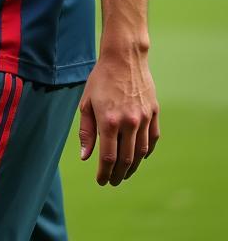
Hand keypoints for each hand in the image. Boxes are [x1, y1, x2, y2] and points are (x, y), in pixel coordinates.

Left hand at [78, 48, 158, 185]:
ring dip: (133, 167)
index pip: (108, 158)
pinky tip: (140, 157)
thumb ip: (86, 131)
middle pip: (126, 160)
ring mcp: (144, 119)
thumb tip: (86, 156)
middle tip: (113, 182)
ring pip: (141, 153)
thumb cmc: (100, 79)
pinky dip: (146, 152)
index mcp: (108, 121)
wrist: (124, 58)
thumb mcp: (86, 103)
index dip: (104, 173)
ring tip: (125, 174)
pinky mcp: (154, 114)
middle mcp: (129, 123)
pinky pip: (153, 140)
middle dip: (118, 175)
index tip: (101, 181)